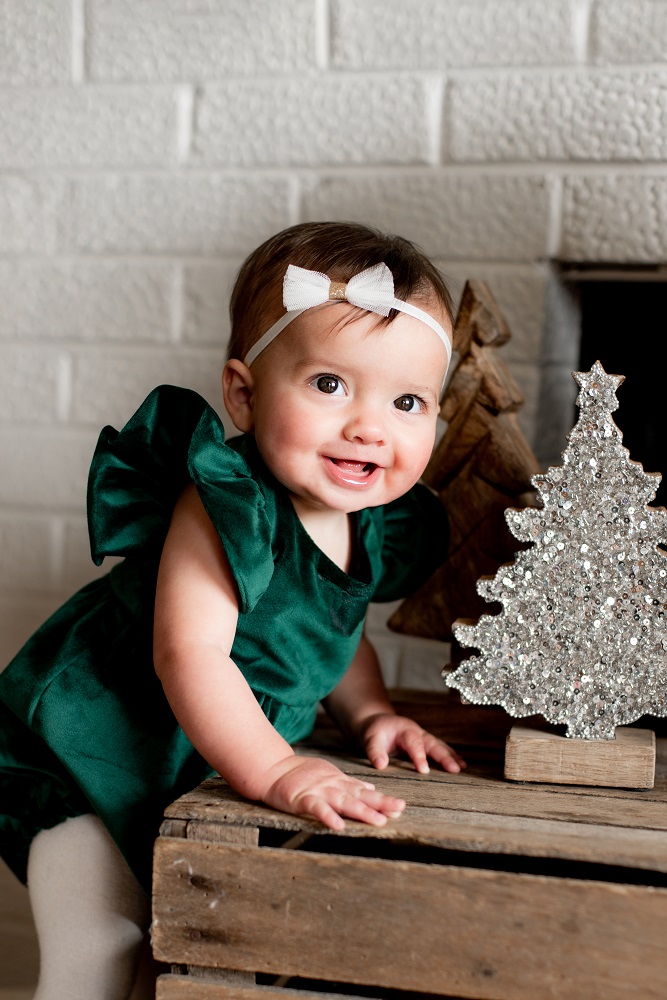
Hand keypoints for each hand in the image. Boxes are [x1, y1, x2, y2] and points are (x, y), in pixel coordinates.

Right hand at [261, 754, 406, 830]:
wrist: (273, 770)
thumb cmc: (301, 775)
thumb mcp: (329, 775)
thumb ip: (349, 784)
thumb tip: (370, 790)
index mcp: (339, 783)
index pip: (364, 792)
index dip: (382, 799)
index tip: (400, 807)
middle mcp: (332, 786)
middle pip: (359, 797)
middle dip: (380, 804)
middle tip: (399, 810)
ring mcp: (318, 792)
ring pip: (343, 802)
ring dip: (361, 811)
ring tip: (378, 821)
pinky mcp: (302, 799)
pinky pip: (317, 809)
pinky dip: (328, 816)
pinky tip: (339, 826)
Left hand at [359, 713, 465, 774]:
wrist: (378, 722)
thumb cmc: (374, 731)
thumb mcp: (370, 738)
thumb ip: (375, 751)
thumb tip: (381, 765)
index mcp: (405, 730)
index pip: (414, 743)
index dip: (419, 756)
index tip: (424, 770)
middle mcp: (417, 732)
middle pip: (432, 743)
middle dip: (444, 756)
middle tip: (455, 769)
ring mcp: (423, 737)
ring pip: (439, 746)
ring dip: (451, 756)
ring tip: (462, 767)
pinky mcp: (425, 742)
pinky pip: (439, 748)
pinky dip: (450, 755)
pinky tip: (460, 763)